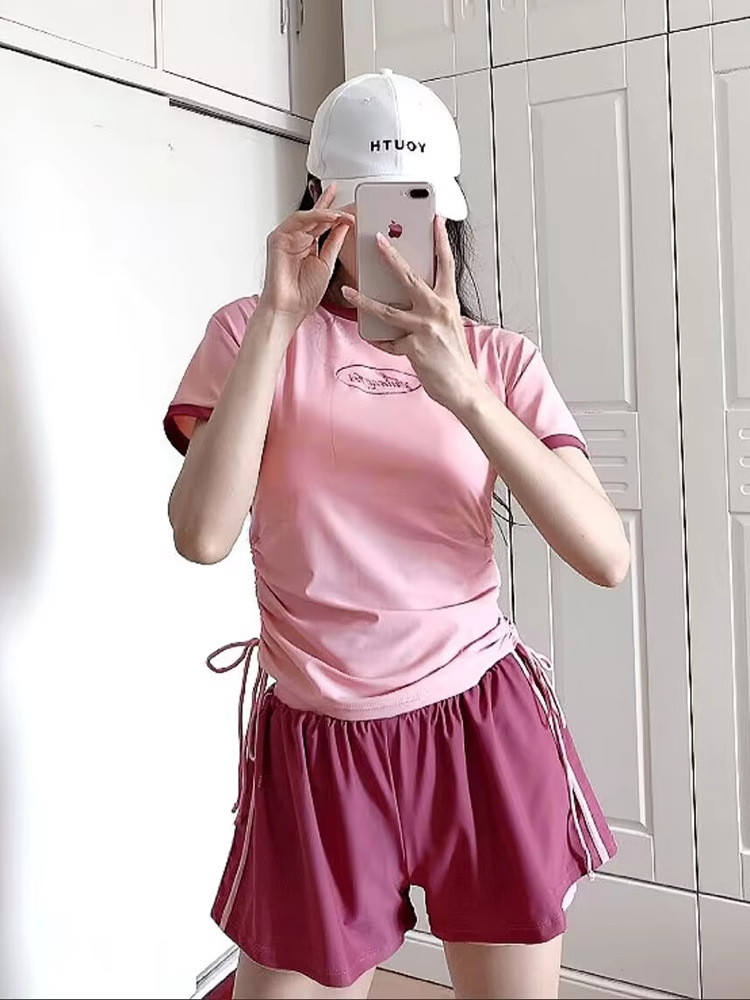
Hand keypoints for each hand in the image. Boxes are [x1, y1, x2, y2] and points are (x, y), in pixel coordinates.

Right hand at [259, 185, 353, 325]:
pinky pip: (298, 221)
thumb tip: (344, 226)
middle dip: (328, 203)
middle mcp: (295, 239)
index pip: (321, 223)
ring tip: (343, 213)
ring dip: (326, 212)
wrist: (289, 308)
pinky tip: (330, 217)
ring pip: (307, 216)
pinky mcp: (278, 238)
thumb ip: (334, 243)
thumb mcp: (327, 264)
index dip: (333, 211)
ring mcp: (285, 238)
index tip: (346, 203)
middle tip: (340, 191)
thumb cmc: (304, 294)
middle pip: (313, 216)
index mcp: (307, 246)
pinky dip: (315, 217)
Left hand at [341, 219, 483, 411]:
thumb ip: (433, 307)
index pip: (445, 264)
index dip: (440, 240)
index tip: (435, 220)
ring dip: (364, 300)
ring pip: (387, 310)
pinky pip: (388, 340)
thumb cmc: (454, 356)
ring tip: (348, 292)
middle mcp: (438, 311)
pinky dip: (379, 339)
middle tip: (378, 240)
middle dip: (392, 257)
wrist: (462, 386)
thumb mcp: (449, 324)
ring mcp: (425, 329)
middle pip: (410, 278)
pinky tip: (373, 336)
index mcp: (449, 302)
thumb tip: (411, 295)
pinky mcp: (413, 348)